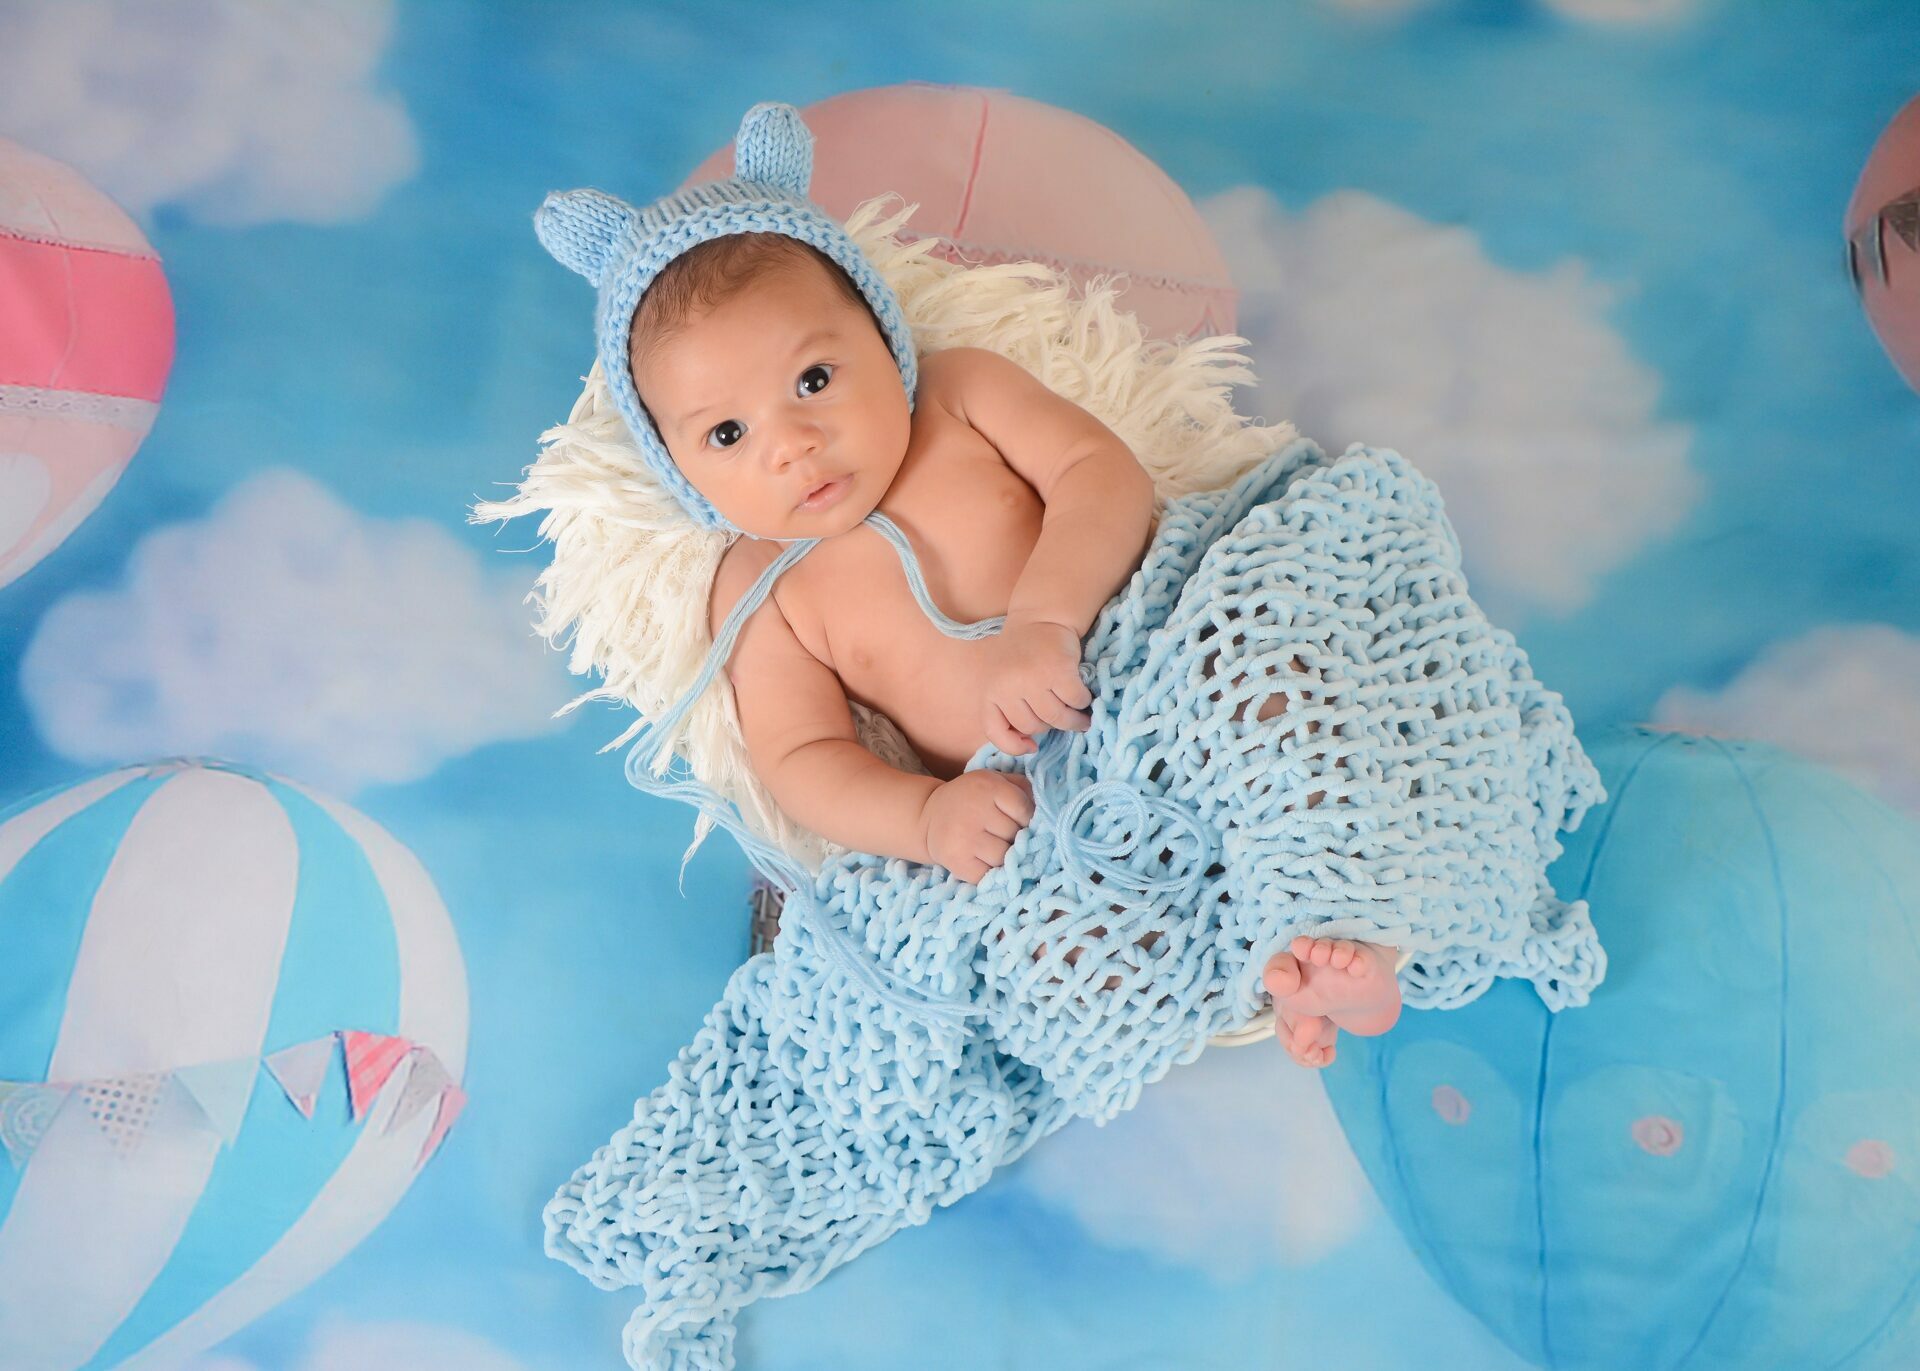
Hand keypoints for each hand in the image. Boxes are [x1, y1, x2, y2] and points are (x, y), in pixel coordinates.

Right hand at [919, 770, 1035, 883]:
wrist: (928, 816)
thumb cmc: (972, 799)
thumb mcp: (995, 782)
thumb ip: (1023, 789)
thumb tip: (1050, 810)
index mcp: (988, 786)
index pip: (1025, 810)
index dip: (1027, 820)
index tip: (1020, 822)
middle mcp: (975, 811)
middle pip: (1016, 836)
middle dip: (1016, 839)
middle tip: (1003, 835)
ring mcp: (965, 838)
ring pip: (1005, 858)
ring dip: (1004, 857)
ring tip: (992, 847)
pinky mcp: (957, 861)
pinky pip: (989, 875)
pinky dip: (991, 873)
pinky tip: (982, 860)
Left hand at [977, 614, 1092, 756]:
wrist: (1039, 619)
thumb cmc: (1022, 657)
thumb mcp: (1003, 683)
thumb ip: (1009, 710)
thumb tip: (1030, 746)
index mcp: (990, 692)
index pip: (996, 731)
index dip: (1014, 746)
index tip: (1032, 746)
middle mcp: (1007, 687)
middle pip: (1033, 727)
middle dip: (1050, 726)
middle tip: (1062, 718)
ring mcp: (1032, 679)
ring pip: (1055, 717)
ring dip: (1072, 720)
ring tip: (1079, 717)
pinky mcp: (1058, 671)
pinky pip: (1075, 700)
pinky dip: (1082, 702)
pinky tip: (1082, 697)